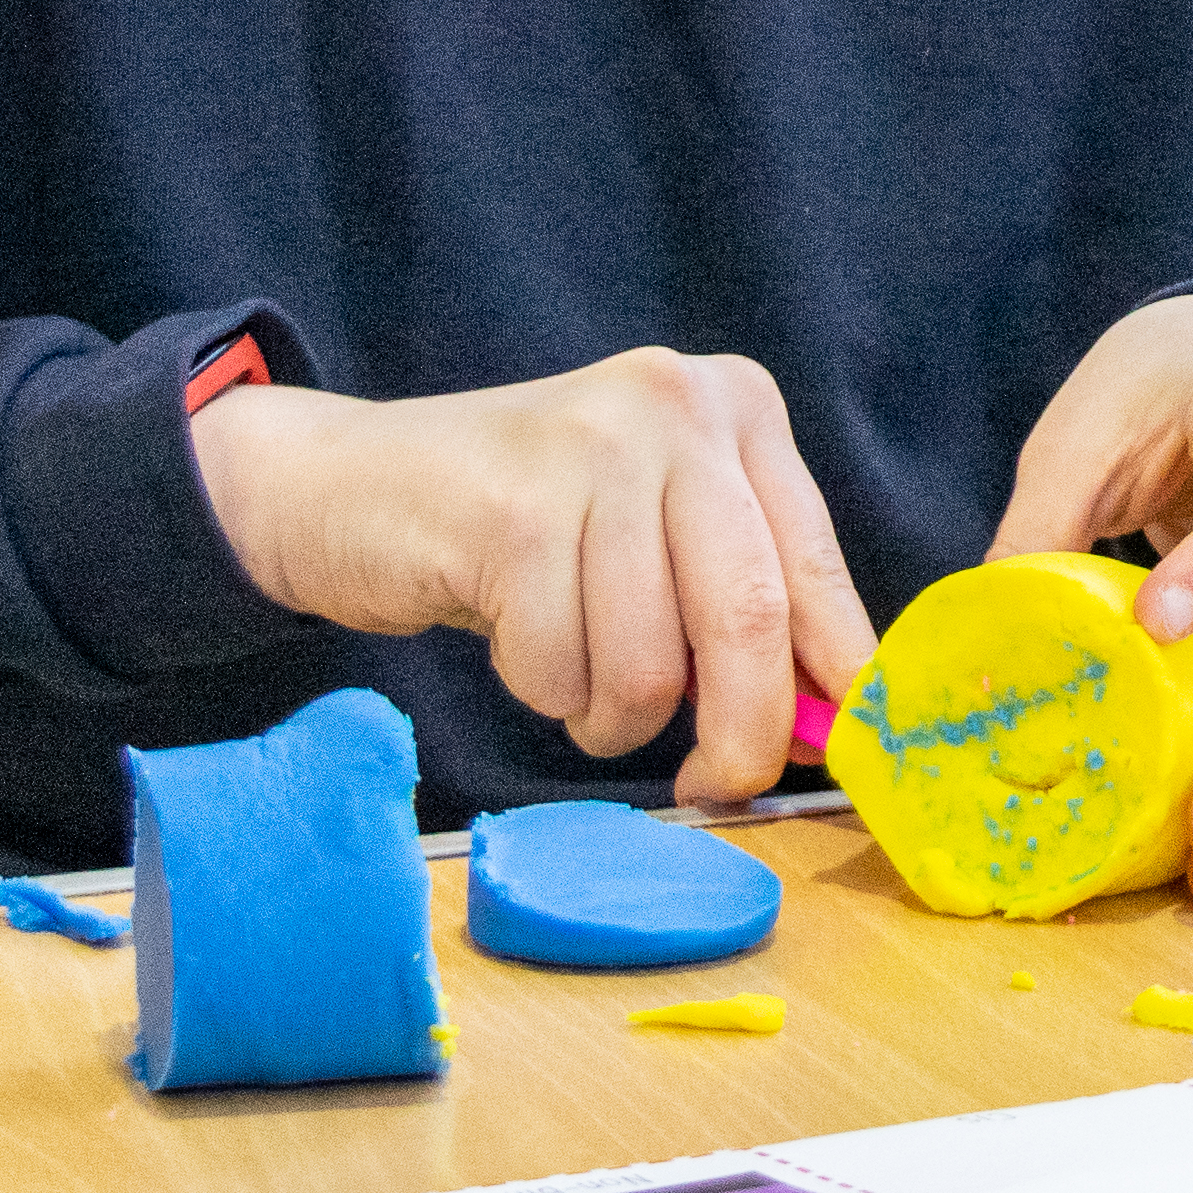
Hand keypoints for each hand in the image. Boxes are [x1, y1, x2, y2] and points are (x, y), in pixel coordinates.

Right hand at [189, 351, 876, 797]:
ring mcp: (595, 449)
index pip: (815, 567)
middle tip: (714, 785)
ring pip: (649, 663)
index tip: (842, 752)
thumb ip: (740, 603)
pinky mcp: (514, 510)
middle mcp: (679, 407)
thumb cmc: (522, 531)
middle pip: (750, 618)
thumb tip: (825, 719)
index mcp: (737, 408)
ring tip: (573, 669)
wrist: (351, 484)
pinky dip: (543, 691)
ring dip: (611, 715)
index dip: (839, 675)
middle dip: (741, 733)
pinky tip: (515, 636)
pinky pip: (560, 670)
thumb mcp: (654, 536)